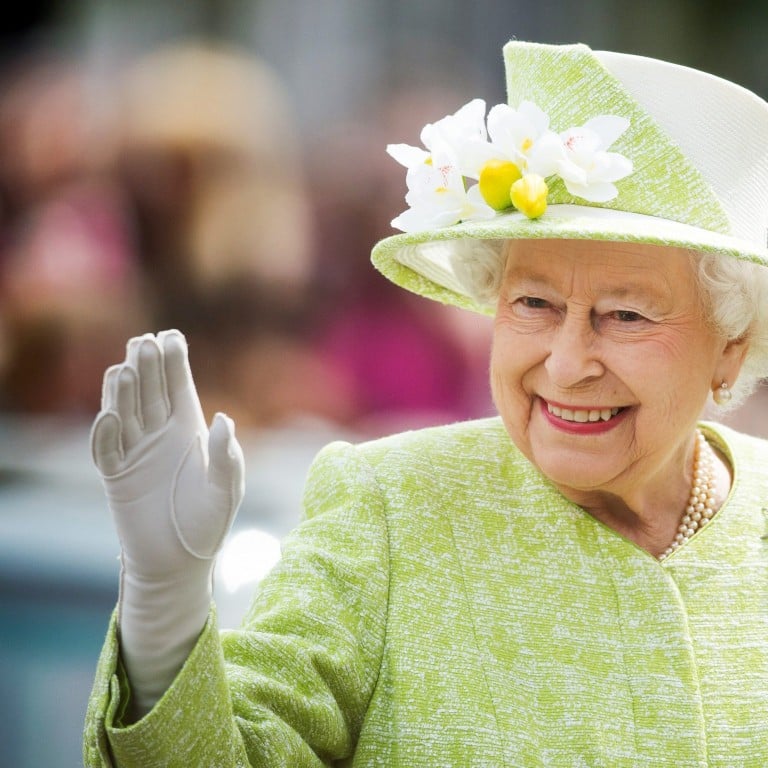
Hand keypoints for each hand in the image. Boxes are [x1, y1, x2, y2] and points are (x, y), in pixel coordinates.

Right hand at [91, 329, 244, 714]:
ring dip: (124, 392)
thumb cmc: (209, 522)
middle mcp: (161, 435)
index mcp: (190, 431)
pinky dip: (106, 433)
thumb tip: (224, 418)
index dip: (175, 364)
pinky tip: (110, 415)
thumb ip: (226, 456)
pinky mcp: (116, 477)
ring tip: (126, 367)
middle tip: (144, 342)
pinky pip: (107, 450)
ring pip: (125, 413)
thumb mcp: (226, 489)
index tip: (171, 336)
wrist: (180, 562)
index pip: (180, 389)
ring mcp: (136, 453)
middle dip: (148, 368)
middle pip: (151, 393)